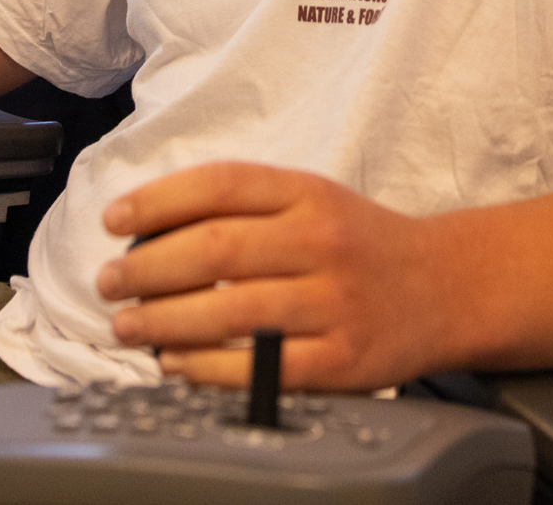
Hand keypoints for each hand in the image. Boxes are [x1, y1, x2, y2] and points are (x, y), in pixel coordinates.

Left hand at [97, 161, 448, 390]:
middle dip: (146, 268)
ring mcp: (335, 301)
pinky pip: (260, 366)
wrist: (444, 288)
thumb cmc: (362, 245)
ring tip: (127, 325)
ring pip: (231, 311)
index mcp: (310, 194)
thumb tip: (152, 228)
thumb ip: (248, 207)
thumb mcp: (315, 201)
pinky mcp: (342, 359)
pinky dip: (206, 368)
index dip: (157, 200)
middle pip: (216, 249)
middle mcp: (323, 241)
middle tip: (108, 282)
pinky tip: (175, 362)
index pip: (222, 184)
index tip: (113, 220)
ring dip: (163, 321)